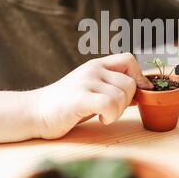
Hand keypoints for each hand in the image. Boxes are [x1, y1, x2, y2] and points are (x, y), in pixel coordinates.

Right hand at [31, 53, 152, 139]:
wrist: (35, 112)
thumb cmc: (67, 104)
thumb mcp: (92, 89)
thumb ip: (113, 87)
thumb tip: (143, 90)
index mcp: (97, 65)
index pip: (129, 59)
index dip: (139, 77)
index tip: (136, 94)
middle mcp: (93, 69)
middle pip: (130, 83)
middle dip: (127, 102)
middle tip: (111, 110)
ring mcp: (86, 82)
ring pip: (122, 95)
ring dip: (118, 111)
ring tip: (103, 115)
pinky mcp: (79, 97)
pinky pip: (110, 104)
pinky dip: (111, 115)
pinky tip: (100, 118)